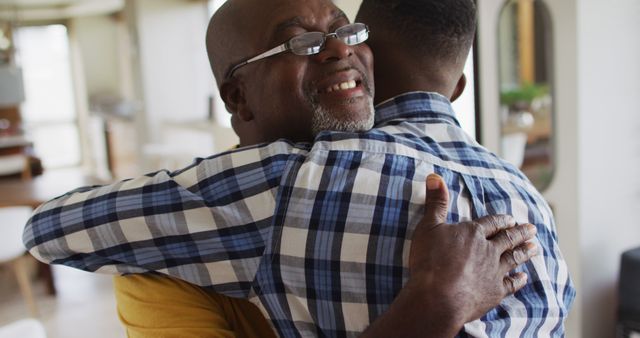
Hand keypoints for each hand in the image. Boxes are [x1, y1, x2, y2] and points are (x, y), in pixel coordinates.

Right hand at [407, 174, 537, 333]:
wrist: (437, 298)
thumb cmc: (429, 261)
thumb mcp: (428, 226)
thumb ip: (435, 202)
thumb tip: (434, 176)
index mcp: (473, 233)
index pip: (491, 223)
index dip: (501, 220)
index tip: (511, 219)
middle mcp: (488, 250)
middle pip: (508, 239)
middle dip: (520, 233)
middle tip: (533, 229)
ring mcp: (494, 272)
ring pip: (514, 258)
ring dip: (525, 252)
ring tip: (535, 247)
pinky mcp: (494, 292)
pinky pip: (511, 284)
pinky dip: (519, 280)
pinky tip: (525, 277)